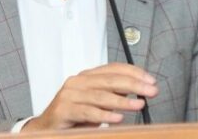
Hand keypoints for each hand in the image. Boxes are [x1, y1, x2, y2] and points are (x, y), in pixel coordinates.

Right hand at [22, 63, 157, 130]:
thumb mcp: (96, 103)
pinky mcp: (63, 110)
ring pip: (100, 96)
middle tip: (151, 90)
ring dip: (123, 101)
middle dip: (134, 85)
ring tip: (139, 104)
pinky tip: (118, 118)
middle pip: (110, 80)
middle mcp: (77, 82)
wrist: (45, 128)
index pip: (113, 68)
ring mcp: (69, 95)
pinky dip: (104, 115)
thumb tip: (138, 90)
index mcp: (87, 77)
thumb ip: (113, 95)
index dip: (134, 73)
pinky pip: (87, 112)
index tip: (150, 80)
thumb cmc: (73, 116)